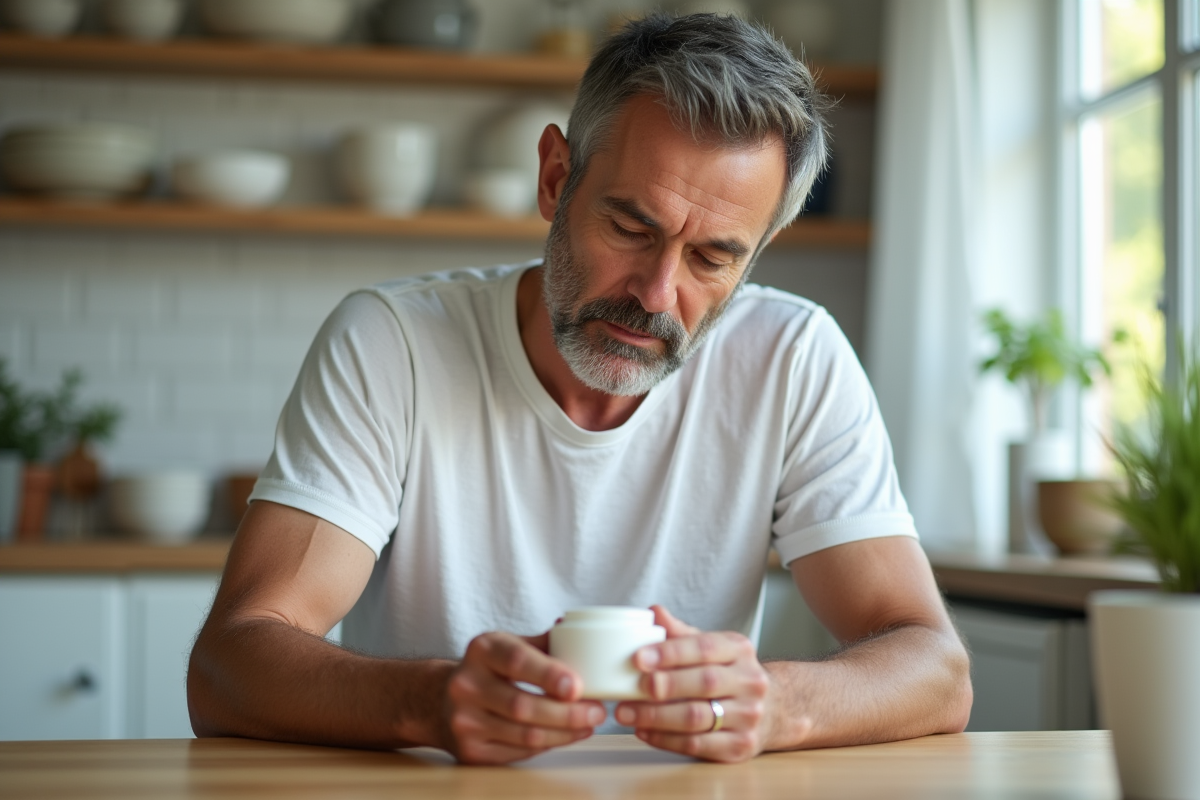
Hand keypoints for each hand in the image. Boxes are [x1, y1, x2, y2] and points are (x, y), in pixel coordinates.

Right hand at [443, 630, 606, 764]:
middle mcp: (467, 685)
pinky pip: (518, 752)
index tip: (578, 686)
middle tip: (597, 711)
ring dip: (564, 733)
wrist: (439, 700)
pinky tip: (566, 736)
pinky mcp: (469, 750)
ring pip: (524, 735)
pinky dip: (548, 745)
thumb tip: (576, 633)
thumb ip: (543, 643)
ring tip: (588, 724)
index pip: (516, 661)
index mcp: (481, 650)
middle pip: (523, 706)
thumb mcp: (508, 645)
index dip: (549, 675)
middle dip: (567, 713)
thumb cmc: (488, 669)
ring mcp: (464, 721)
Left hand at [614, 605, 771, 762]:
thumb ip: (681, 634)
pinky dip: (665, 739)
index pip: (704, 648)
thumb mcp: (713, 648)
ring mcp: (748, 716)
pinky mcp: (740, 746)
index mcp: (739, 650)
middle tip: (631, 688)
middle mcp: (749, 681)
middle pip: (704, 683)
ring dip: (656, 717)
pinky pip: (697, 745)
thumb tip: (654, 613)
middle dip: (664, 686)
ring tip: (626, 713)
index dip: (671, 652)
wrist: (773, 709)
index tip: (639, 658)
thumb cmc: (729, 674)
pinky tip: (644, 731)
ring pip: (697, 718)